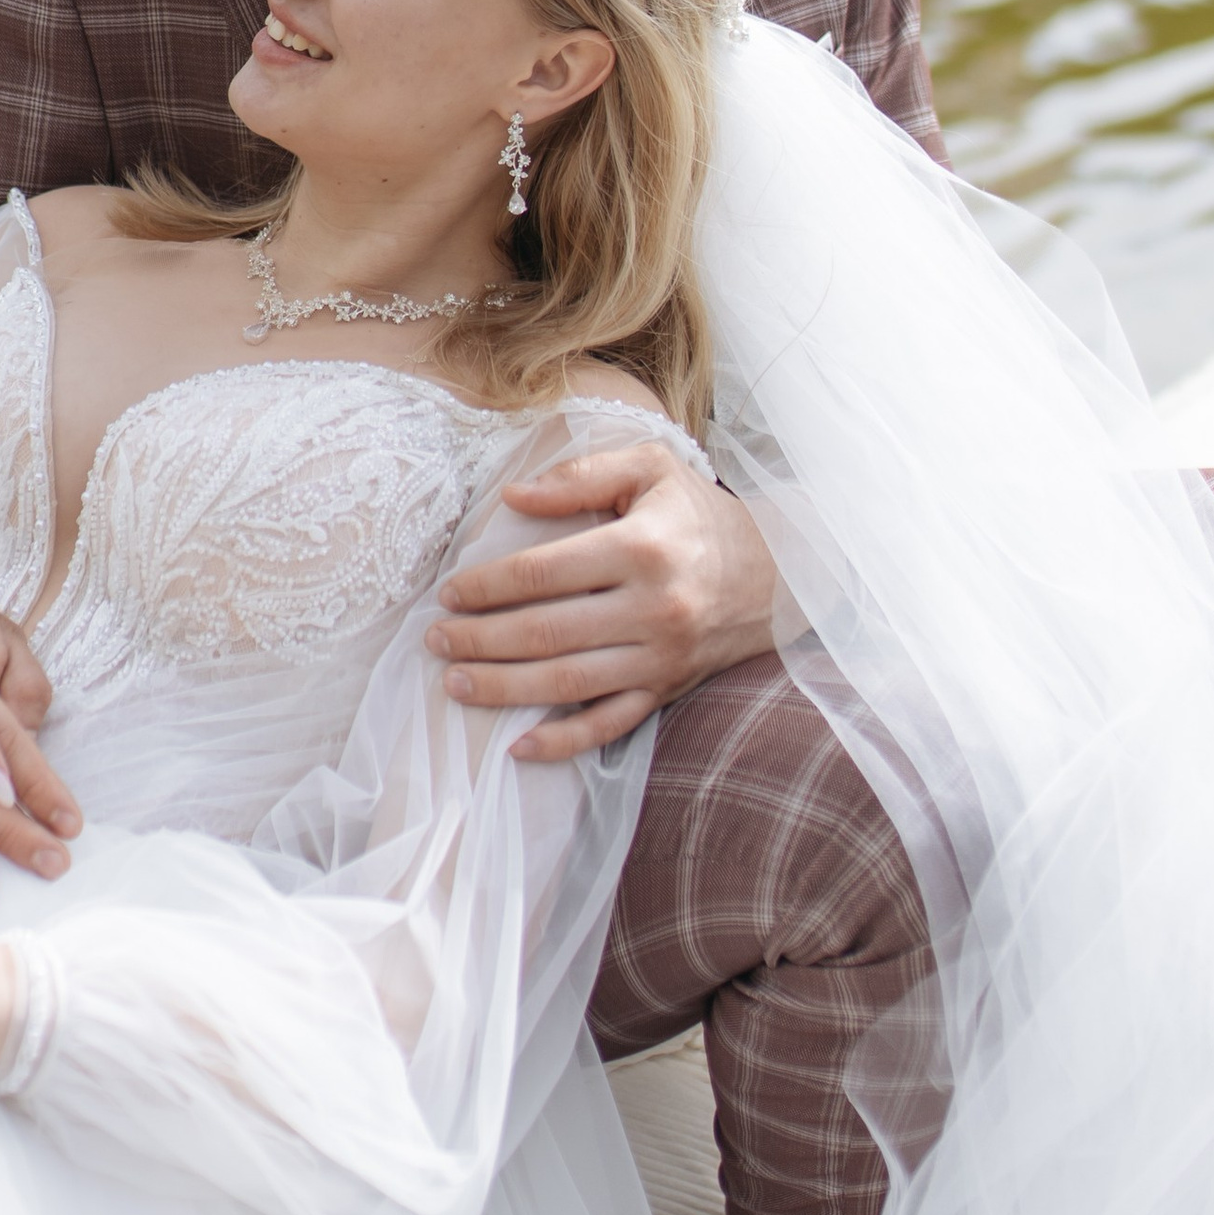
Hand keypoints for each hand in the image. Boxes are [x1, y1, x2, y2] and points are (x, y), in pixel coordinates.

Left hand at [426, 446, 781, 760]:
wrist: (779, 574)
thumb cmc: (698, 514)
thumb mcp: (650, 468)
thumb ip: (580, 475)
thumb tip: (512, 496)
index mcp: (642, 548)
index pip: (544, 571)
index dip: (489, 585)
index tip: (449, 592)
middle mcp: (652, 608)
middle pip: (546, 633)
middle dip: (480, 640)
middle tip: (435, 641)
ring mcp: (660, 658)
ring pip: (567, 684)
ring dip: (503, 689)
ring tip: (454, 684)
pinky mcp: (667, 692)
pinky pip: (609, 725)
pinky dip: (563, 742)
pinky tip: (518, 746)